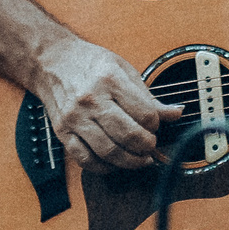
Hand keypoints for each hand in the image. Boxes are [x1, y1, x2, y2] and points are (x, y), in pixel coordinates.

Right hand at [36, 35, 179, 173]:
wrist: (52, 62)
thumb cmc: (90, 64)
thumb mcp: (124, 70)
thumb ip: (149, 97)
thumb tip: (176, 113)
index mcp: (110, 80)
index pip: (144, 113)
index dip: (156, 124)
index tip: (154, 125)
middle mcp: (91, 99)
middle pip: (128, 135)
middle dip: (147, 147)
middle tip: (150, 146)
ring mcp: (75, 118)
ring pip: (108, 152)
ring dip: (130, 161)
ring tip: (139, 159)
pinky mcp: (62, 132)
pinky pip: (84, 159)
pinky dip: (103, 167)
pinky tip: (114, 162)